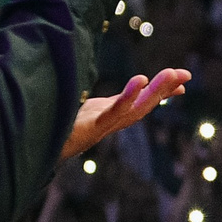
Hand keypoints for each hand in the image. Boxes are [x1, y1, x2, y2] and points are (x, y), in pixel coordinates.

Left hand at [64, 69, 190, 159]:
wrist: (37, 147)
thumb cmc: (56, 129)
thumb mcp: (80, 109)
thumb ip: (95, 102)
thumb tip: (109, 91)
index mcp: (107, 117)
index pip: (140, 102)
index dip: (162, 93)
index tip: (183, 82)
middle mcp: (109, 124)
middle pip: (143, 106)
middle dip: (165, 90)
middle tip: (185, 74)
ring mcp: (101, 127)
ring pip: (135, 110)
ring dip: (156, 93)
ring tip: (172, 74)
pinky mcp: (89, 128)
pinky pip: (113, 112)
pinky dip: (128, 97)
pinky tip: (141, 80)